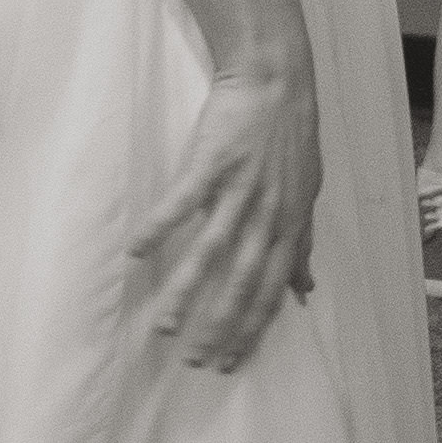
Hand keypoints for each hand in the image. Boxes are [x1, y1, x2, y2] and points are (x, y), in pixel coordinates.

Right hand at [133, 50, 327, 369]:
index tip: (231, 361)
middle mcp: (267, 215)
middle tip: (196, 360)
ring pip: (211, 251)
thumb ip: (303, 244)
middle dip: (220, 326)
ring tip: (165, 327)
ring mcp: (240, 189)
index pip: (271, 290)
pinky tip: (135, 252)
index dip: (252, 328)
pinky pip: (182, 201)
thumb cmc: (290, 139)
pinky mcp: (213, 162)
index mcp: (289, 225)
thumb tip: (306, 290)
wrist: (275, 81)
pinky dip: (158, 227)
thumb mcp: (307, 195)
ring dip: (186, 292)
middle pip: (241, 282)